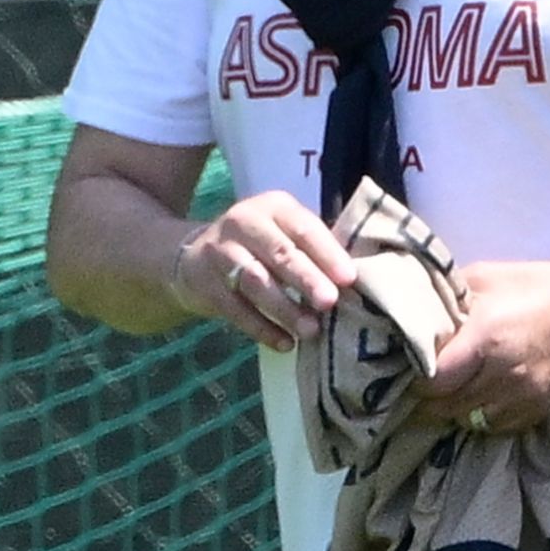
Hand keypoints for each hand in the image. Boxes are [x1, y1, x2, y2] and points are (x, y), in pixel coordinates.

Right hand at [168, 190, 357, 351]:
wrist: (193, 255)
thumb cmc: (259, 245)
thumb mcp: (283, 233)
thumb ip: (314, 249)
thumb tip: (355, 280)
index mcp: (274, 207)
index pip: (304, 227)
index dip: (327, 253)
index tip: (349, 278)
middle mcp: (245, 222)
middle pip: (279, 252)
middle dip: (306, 278)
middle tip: (329, 302)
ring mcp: (221, 251)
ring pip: (256, 281)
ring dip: (285, 307)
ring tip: (310, 330)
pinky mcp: (205, 282)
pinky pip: (236, 308)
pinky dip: (261, 328)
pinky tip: (284, 343)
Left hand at [415, 260, 549, 434]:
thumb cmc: (532, 287)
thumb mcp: (484, 278)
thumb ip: (446, 302)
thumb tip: (409, 319)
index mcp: (486, 336)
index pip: (433, 380)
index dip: (416, 378)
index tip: (409, 369)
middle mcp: (504, 374)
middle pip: (445, 406)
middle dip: (430, 397)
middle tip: (424, 382)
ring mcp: (523, 398)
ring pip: (467, 421)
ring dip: (454, 408)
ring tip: (452, 389)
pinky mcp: (537, 412)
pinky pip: (494, 427)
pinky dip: (481, 415)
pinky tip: (481, 394)